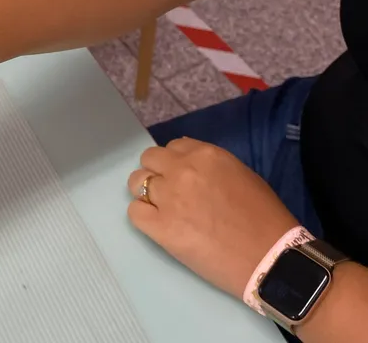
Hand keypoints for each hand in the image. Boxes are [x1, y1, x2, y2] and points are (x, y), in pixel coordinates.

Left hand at [127, 138, 298, 299]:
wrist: (273, 260)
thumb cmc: (265, 219)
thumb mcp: (240, 175)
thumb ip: (209, 166)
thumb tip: (186, 163)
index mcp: (204, 155)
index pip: (172, 147)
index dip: (174, 163)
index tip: (181, 178)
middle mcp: (181, 170)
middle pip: (149, 159)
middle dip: (157, 173)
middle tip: (169, 194)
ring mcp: (169, 198)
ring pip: (137, 183)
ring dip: (146, 193)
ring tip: (162, 210)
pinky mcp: (161, 227)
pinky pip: (134, 212)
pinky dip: (143, 217)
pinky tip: (159, 226)